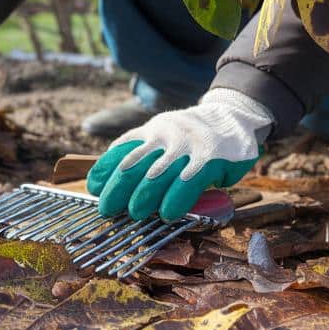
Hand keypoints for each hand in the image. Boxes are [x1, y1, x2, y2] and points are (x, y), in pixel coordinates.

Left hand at [86, 88, 272, 220]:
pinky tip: (168, 213)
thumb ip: (146, 153)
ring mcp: (186, 146)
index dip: (104, 170)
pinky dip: (175, 200)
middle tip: (107, 209)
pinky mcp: (209, 158)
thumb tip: (117, 183)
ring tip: (135, 213)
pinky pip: (187, 182)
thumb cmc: (195, 136)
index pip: (120, 150)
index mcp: (151, 131)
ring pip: (156, 174)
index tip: (94, 187)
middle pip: (132, 165)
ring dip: (142, 197)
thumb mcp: (166, 135)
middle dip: (116, 190)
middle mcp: (164, 135)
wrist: (234, 116)